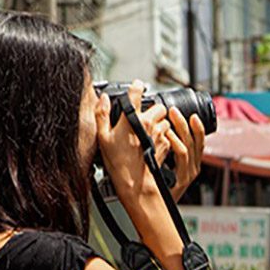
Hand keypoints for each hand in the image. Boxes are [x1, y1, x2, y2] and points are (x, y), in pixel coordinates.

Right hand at [95, 79, 171, 202]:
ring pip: (165, 120)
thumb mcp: (102, 138)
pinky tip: (152, 145)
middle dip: (154, 110)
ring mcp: (159, 133)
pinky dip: (162, 137)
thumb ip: (102, 115)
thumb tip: (103, 99)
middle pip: (159, 106)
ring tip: (148, 134)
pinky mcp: (166, 144)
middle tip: (144, 118)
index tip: (138, 86)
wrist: (135, 183)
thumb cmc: (118, 162)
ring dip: (160, 124)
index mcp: (132, 118)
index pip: (137, 93)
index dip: (137, 87)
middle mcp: (148, 123)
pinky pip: (167, 135)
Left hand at [164, 107, 205, 200]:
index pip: (199, 142)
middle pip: (195, 141)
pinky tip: (167, 135)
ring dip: (180, 129)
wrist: (156, 212)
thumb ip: (164, 153)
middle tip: (174, 110)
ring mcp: (189, 174)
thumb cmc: (156, 190)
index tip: (191, 114)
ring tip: (171, 117)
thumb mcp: (163, 168)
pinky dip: (175, 143)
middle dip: (185, 123)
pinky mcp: (183, 179)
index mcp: (191, 164)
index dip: (197, 127)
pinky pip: (181, 156)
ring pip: (189, 146)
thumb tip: (157, 134)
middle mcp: (193, 168)